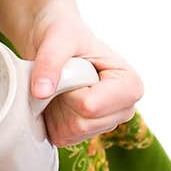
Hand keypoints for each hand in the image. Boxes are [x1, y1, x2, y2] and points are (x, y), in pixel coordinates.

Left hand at [27, 5, 143, 147]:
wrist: (52, 41)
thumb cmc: (63, 33)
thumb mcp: (57, 38)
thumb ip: (50, 61)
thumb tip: (40, 93)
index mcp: (130, 85)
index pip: (91, 106)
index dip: (71, 90)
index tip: (72, 69)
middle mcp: (124, 109)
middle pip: (83, 124)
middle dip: (63, 100)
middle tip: (64, 76)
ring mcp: (105, 124)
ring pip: (71, 132)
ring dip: (56, 109)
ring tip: (62, 85)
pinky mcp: (85, 133)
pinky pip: (61, 137)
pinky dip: (51, 119)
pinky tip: (56, 98)